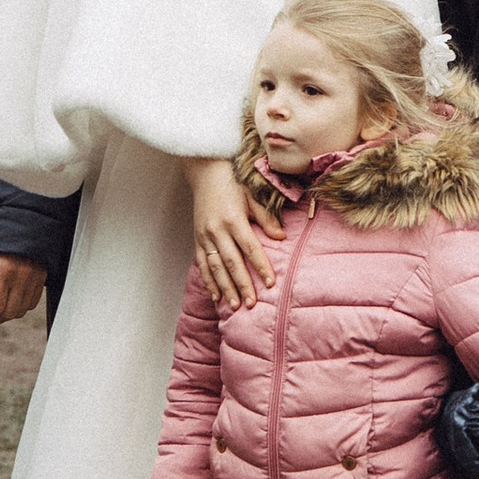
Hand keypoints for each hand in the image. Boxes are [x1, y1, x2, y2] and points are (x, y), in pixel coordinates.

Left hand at [0, 253, 44, 329]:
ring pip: (21, 311)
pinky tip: (8, 298)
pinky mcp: (43, 276)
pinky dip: (19, 306)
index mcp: (4, 270)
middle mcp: (23, 275)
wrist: (20, 211)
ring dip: (6, 314)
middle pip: (8, 313)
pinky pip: (32, 302)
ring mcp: (36, 276)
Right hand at [187, 156, 282, 309]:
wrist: (206, 172)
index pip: (250, 248)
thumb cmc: (233, 182)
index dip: (260, 266)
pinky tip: (216, 295)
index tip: (271, 283)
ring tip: (234, 306)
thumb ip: (266, 217)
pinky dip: (208, 281)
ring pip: (215, 267)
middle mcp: (217, 230)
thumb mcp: (252, 195)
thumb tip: (281, 236)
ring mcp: (205, 236)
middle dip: (242, 285)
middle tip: (251, 304)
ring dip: (225, 288)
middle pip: (232, 262)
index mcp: (234, 219)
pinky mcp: (197, 239)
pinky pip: (202, 264)